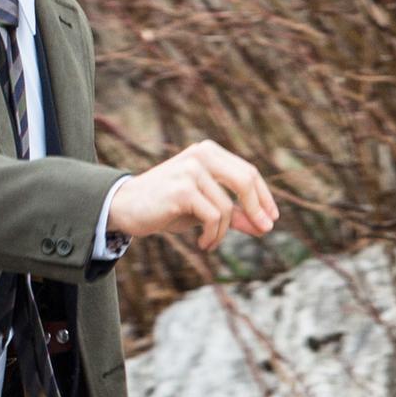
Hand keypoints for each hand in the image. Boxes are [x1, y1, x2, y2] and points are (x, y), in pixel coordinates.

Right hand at [108, 140, 281, 251]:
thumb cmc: (165, 207)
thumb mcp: (203, 209)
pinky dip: (212, 236)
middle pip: (245, 180)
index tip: (271, 219)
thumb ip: (233, 213)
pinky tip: (203, 243)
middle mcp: (201, 155)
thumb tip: (263, 225)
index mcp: (208, 152)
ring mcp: (191, 170)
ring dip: (222, 232)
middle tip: (264, 230)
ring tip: (210, 243)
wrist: (124, 208)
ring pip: (227, 207)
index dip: (263, 196)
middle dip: (258, 208)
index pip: (247, 172)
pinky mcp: (182, 189)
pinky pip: (213, 217)